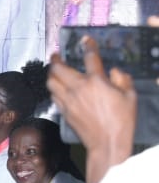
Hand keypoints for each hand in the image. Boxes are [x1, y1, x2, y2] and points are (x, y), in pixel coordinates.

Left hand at [48, 36, 135, 160]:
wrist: (107, 143)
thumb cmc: (122, 121)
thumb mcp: (130, 96)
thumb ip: (122, 79)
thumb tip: (114, 72)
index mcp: (97, 81)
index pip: (90, 57)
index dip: (87, 45)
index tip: (85, 40)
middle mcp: (78, 88)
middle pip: (58, 68)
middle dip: (55, 58)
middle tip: (55, 54)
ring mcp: (68, 100)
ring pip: (51, 82)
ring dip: (51, 73)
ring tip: (53, 69)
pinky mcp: (64, 111)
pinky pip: (53, 95)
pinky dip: (53, 88)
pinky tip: (57, 87)